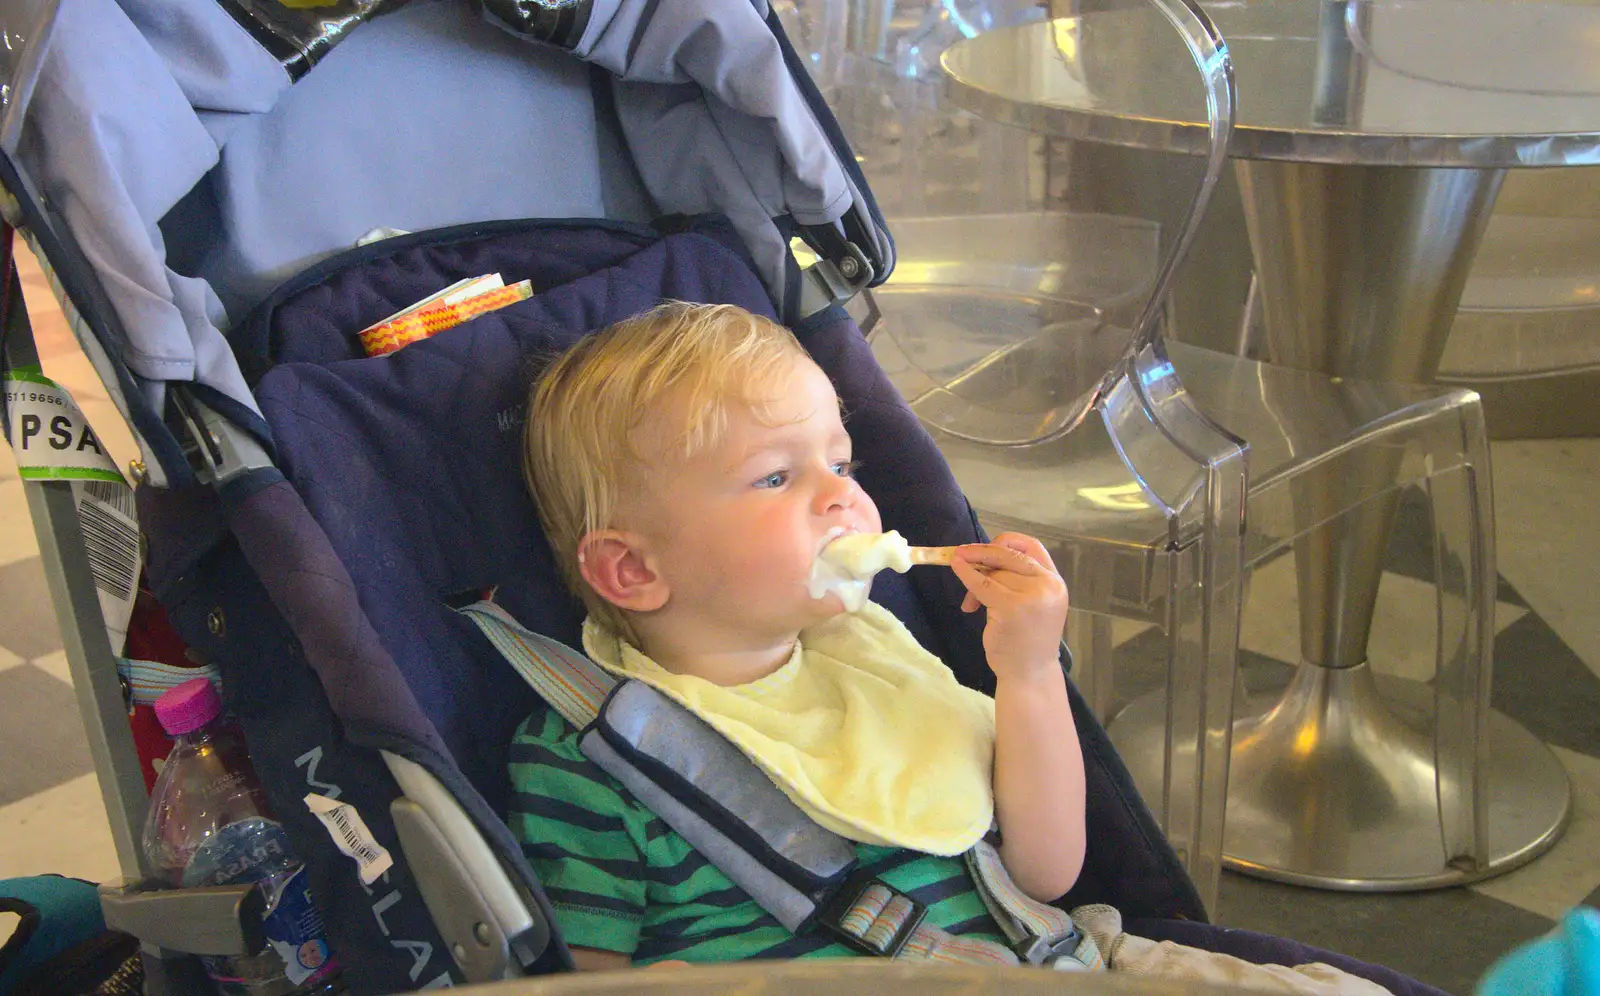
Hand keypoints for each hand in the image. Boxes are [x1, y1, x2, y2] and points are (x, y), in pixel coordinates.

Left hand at [949, 532, 1068, 683]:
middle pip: (1008, 556)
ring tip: (971, 603)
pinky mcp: (1012, 608)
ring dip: (975, 580)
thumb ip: (1016, 580)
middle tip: (960, 553)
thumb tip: (978, 558)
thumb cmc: (1026, 640)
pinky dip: (966, 575)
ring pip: (994, 572)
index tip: (985, 548)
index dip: (1006, 541)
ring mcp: (1031, 597)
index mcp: (1055, 582)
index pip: (1032, 547)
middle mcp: (1048, 586)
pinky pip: (982, 584)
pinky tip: (957, 568)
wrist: (1030, 674)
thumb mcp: (1030, 604)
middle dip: (981, 552)